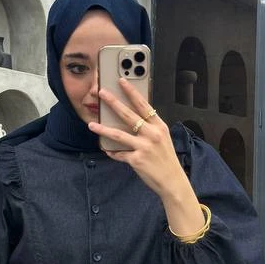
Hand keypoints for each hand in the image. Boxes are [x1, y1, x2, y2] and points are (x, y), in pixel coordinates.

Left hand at [88, 79, 186, 198]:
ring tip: (92, 124)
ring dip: (103, 129)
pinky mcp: (136, 160)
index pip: (143, 105)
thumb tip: (133, 119)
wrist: (172, 181)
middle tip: (102, 93)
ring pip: (119, 134)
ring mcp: (144, 147)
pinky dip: (112, 152)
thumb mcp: (163, 139)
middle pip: (128, 115)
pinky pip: (119, 154)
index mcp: (159, 126)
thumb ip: (150, 128)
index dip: (131, 92)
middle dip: (113, 102)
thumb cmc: (166, 159)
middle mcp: (152, 134)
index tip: (122, 81)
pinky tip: (106, 149)